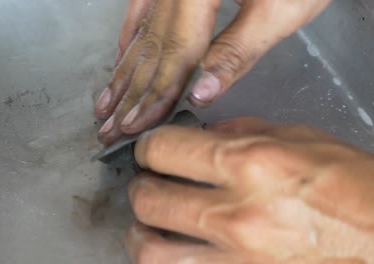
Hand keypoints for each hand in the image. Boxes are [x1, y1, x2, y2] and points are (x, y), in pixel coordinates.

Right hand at [95, 0, 331, 144]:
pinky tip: (119, 61)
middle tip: (108, 129)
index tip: (135, 126)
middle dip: (130, 94)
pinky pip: (142, 11)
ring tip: (105, 105)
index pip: (174, 55)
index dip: (154, 96)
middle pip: (151, 48)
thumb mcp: (279, 11)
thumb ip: (237, 53)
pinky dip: (130, 39)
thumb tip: (199, 95)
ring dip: (123, 73)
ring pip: (142, 33)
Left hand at [126, 117, 373, 262]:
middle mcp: (237, 212)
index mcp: (249, 164)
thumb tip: (202, 133)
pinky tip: (173, 251)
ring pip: (150, 250)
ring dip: (140, 232)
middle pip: (147, 199)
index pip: (163, 150)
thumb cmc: (351, 185)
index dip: (146, 146)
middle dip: (139, 187)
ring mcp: (236, 257)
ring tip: (148, 224)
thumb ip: (241, 131)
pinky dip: (168, 261)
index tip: (149, 150)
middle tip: (146, 183)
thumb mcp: (299, 138)